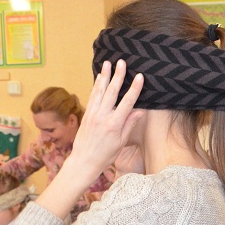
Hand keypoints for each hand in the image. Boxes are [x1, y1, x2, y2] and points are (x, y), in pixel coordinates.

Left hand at [64, 60, 144, 185]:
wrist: (84, 161)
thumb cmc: (105, 155)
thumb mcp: (121, 142)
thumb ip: (129, 124)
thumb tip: (140, 111)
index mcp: (114, 124)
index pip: (127, 102)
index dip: (134, 89)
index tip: (140, 77)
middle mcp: (103, 116)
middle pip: (112, 92)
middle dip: (118, 76)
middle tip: (122, 62)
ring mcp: (93, 114)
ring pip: (100, 91)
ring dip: (105, 76)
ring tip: (108, 63)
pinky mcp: (87, 114)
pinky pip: (92, 96)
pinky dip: (96, 85)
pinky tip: (99, 77)